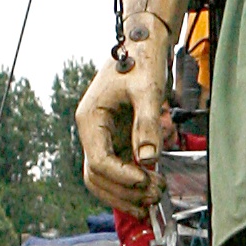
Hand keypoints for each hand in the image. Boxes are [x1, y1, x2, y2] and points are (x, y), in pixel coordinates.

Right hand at [75, 43, 168, 214]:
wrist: (143, 44)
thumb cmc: (142, 60)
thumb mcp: (147, 89)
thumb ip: (147, 124)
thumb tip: (148, 159)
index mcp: (91, 118)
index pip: (99, 161)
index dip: (121, 176)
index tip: (146, 181)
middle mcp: (92, 131)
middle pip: (96, 176)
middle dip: (123, 191)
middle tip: (154, 195)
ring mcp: (103, 137)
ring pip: (103, 178)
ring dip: (125, 194)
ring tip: (152, 201)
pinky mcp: (116, 139)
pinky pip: (117, 170)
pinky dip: (130, 184)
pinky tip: (149, 191)